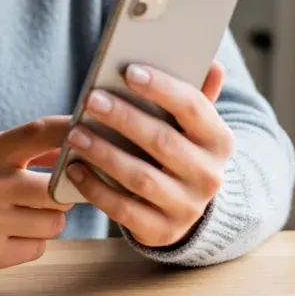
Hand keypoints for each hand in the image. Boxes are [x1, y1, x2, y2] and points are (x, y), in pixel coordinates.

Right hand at [0, 116, 72, 278]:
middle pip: (57, 189)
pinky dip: (31, 242)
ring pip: (53, 223)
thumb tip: (73, 146)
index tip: (89, 132)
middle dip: (64, 192)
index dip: (69, 130)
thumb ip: (20, 148)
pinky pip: (36, 249)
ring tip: (26, 214)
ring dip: (47, 220)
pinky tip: (10, 234)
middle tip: (55, 192)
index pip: (38, 132)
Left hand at [62, 61, 233, 248]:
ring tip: (76, 133)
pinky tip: (75, 169)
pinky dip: (97, 189)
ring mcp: (187, 207)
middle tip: (92, 100)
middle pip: (162, 141)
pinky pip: (124, 210)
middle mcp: (209, 176)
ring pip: (141, 177)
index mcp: (219, 141)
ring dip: (104, 153)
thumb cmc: (182, 151)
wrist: (187, 208)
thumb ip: (197, 97)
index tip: (128, 71)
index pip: (193, 108)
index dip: (161, 88)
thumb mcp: (194, 127)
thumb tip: (213, 63)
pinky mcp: (162, 231)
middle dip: (124, 118)